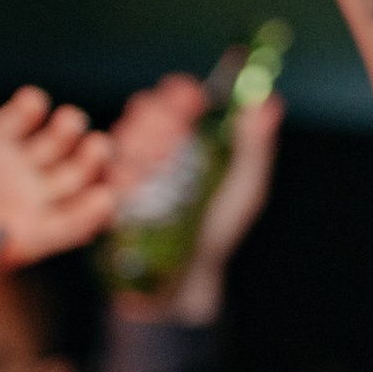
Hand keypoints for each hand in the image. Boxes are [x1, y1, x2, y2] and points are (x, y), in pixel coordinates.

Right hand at [0, 86, 115, 296]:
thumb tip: (8, 236)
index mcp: (37, 236)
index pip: (79, 222)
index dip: (95, 211)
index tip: (104, 198)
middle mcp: (36, 198)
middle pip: (81, 174)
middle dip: (93, 160)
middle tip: (97, 147)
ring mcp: (16, 165)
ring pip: (60, 140)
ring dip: (70, 128)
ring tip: (68, 122)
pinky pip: (22, 117)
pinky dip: (31, 107)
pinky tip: (31, 104)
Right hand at [104, 72, 284, 320]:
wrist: (188, 276)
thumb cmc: (218, 227)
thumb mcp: (245, 186)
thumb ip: (255, 146)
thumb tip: (269, 102)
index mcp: (184, 135)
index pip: (175, 100)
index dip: (179, 95)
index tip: (191, 98)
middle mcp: (152, 146)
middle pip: (143, 113)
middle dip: (158, 117)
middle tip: (174, 133)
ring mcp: (126, 170)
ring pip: (121, 140)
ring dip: (138, 144)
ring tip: (158, 162)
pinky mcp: (107, 197)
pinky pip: (103, 179)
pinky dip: (118, 176)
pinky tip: (132, 183)